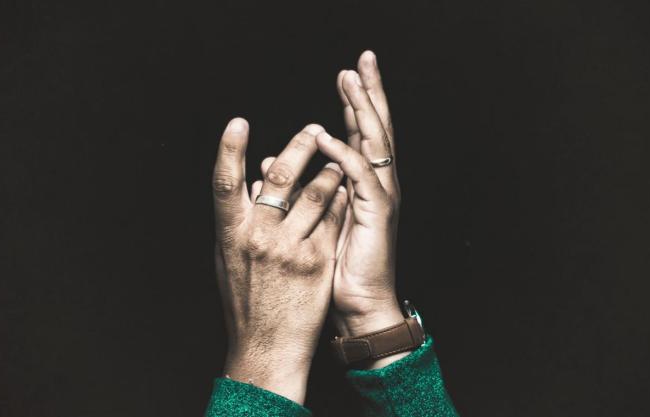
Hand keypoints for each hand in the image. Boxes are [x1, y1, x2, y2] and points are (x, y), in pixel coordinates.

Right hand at [212, 120, 347, 402]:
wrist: (267, 345)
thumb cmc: (244, 300)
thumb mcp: (230, 258)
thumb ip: (240, 219)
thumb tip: (254, 180)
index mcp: (230, 233)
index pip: (224, 182)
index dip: (229, 150)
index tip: (238, 122)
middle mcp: (258, 237)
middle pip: (280, 179)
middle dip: (300, 146)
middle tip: (314, 128)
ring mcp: (290, 248)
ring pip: (316, 194)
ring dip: (330, 170)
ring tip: (338, 159)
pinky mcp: (317, 261)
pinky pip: (334, 219)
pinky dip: (341, 200)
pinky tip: (348, 190)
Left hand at [321, 51, 406, 367]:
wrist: (359, 303)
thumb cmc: (337, 266)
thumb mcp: (312, 219)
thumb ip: (296, 187)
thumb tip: (268, 163)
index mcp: (365, 183)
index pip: (361, 132)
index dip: (356, 102)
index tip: (348, 72)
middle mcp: (378, 184)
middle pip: (377, 127)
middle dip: (369, 92)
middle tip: (363, 59)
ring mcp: (381, 196)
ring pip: (374, 143)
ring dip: (361, 110)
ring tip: (349, 81)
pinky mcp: (376, 213)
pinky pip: (361, 177)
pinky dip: (344, 154)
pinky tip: (327, 136)